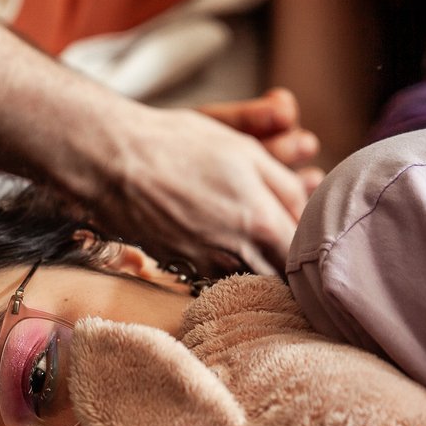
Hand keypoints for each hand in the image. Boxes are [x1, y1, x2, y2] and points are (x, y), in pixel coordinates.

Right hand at [82, 99, 313, 274]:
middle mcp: (237, 253)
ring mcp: (206, 265)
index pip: (306, 252)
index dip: (312, 242)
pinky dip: (228, 268)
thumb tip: (308, 208)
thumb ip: (285, 185)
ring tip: (260, 245)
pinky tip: (223, 245)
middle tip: (294, 246)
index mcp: (261, 223)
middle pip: (281, 277)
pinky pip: (217, 278)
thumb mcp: (244, 150)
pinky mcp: (181, 268)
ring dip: (261, 268)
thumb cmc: (179, 145)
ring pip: (250, 281)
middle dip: (291, 265)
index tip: (312, 231)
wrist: (113, 161)